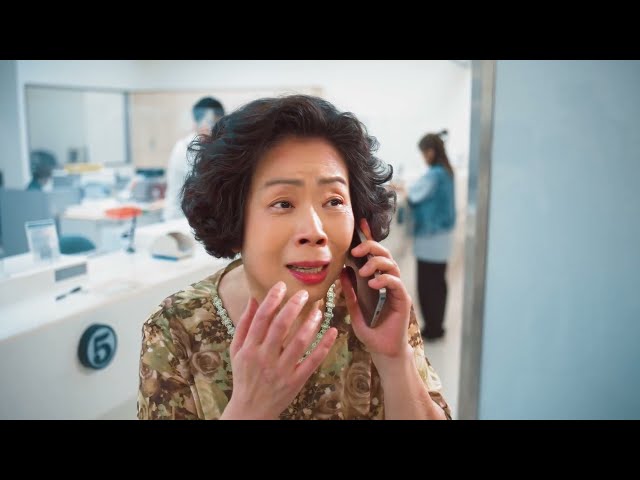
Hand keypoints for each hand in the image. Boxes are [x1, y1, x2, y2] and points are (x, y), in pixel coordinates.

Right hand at [222, 282, 337, 419]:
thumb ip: (245, 323)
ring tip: (319, 309)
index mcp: (249, 348)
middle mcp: (265, 358)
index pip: (261, 319)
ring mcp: (282, 370)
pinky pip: (312, 361)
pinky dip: (324, 346)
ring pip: (299, 343)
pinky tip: (333, 331)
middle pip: (281, 327)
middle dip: (293, 307)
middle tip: (303, 293)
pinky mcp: (295, 381)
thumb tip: (254, 298)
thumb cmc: (243, 375)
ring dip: (311, 323)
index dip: (272, 300)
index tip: (282, 285)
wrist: (250, 410)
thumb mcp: (236, 349)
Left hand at [341, 218, 411, 358]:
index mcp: (375, 281)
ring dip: (376, 263)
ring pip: (392, 264)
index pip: (373, 255)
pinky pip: (396, 282)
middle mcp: (387, 282)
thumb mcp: (354, 310)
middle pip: (384, 254)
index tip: (360, 223)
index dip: (368, 238)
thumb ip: (350, 292)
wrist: (383, 351)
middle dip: (370, 247)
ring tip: (364, 272)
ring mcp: (396, 289)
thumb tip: (342, 272)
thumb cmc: (370, 332)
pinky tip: (373, 284)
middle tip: (355, 251)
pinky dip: (385, 279)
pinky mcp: (403, 299)